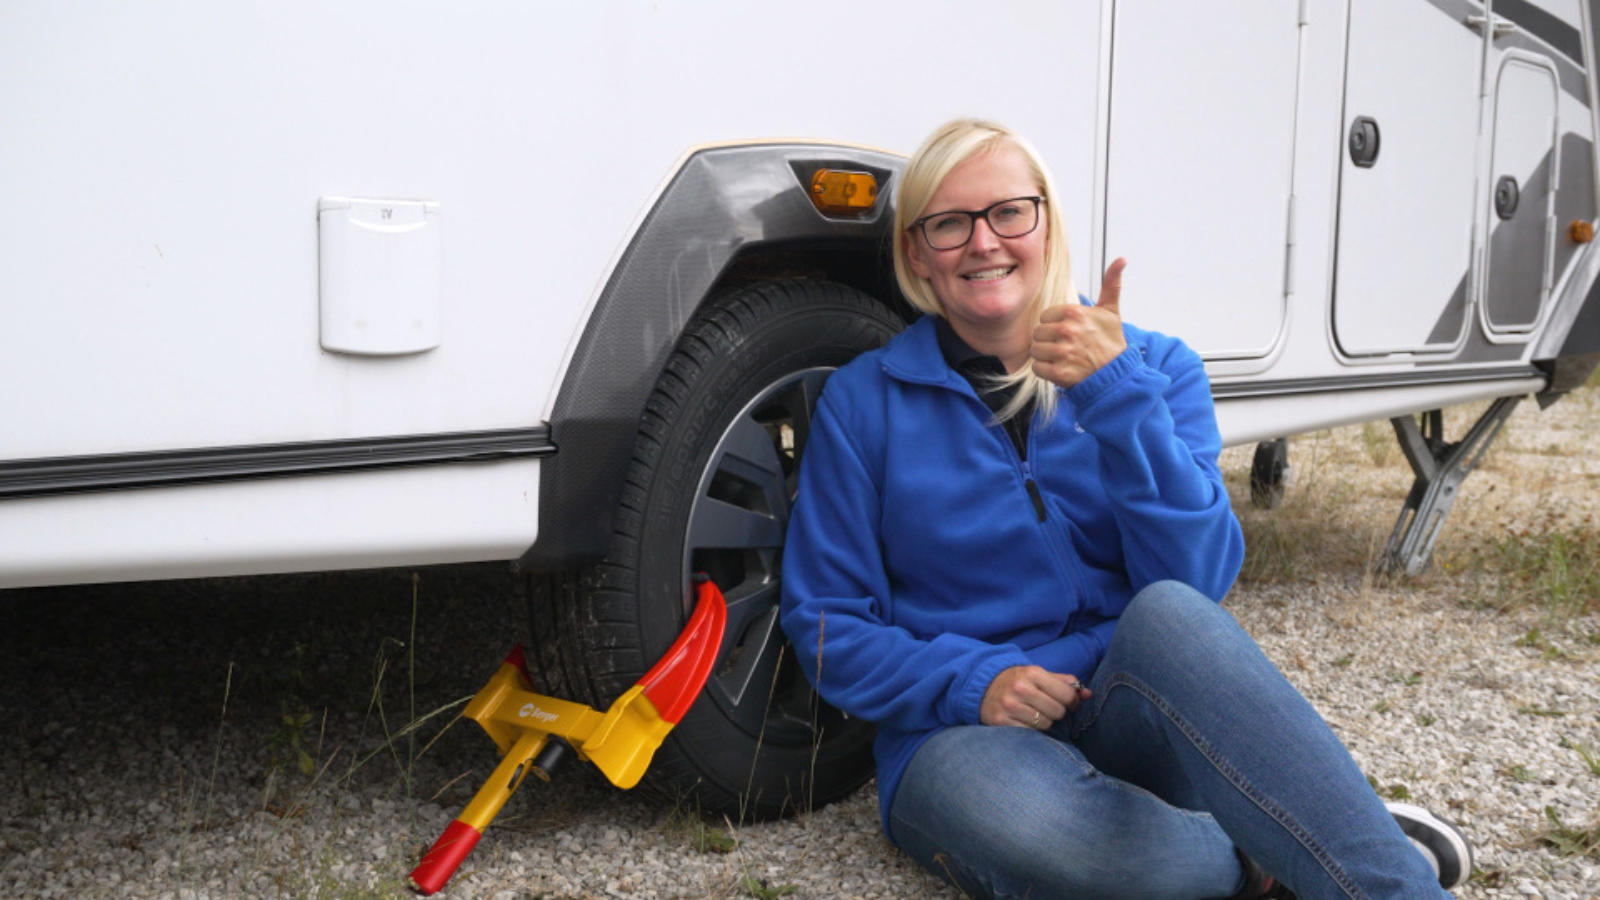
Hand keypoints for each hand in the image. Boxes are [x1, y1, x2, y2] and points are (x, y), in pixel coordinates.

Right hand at [979, 665, 1091, 728]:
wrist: (983, 687)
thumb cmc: (1018, 681)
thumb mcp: (1039, 675)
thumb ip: (1065, 683)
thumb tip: (1088, 694)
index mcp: (1032, 673)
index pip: (1067, 694)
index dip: (1072, 702)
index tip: (1066, 702)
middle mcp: (1020, 688)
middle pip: (1057, 712)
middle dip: (1056, 712)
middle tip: (1047, 708)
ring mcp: (1009, 705)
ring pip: (1045, 724)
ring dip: (1043, 722)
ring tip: (1034, 714)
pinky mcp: (1000, 721)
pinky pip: (1029, 733)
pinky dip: (1030, 731)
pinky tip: (1023, 721)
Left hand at [1030, 257, 1128, 387]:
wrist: (1118, 374)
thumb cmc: (1111, 342)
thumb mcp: (1111, 311)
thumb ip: (1111, 284)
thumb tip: (1121, 258)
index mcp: (1074, 313)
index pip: (1044, 317)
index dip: (1054, 325)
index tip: (1069, 333)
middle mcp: (1067, 331)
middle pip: (1037, 333)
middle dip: (1048, 341)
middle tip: (1066, 347)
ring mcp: (1063, 352)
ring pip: (1035, 350)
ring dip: (1046, 356)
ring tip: (1063, 358)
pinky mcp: (1059, 373)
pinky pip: (1037, 368)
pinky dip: (1045, 371)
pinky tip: (1060, 369)